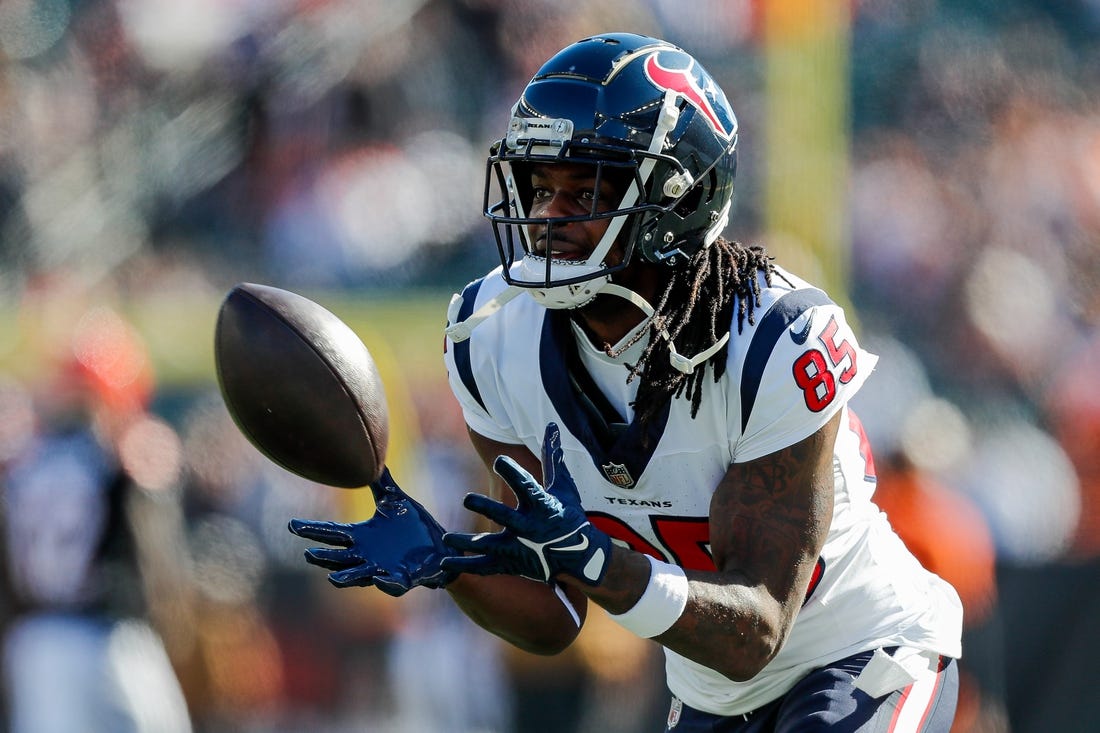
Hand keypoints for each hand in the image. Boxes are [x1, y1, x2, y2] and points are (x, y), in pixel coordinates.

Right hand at [288, 467, 455, 595]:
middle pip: (340, 557)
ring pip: (360, 576)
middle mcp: (367, 555)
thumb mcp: (396, 500)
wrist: (442, 547)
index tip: (291, 525)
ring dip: (347, 578)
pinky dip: (386, 584)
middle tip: (308, 553)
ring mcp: (384, 569)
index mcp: (362, 536)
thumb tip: (370, 456)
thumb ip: (382, 482)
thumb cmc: (415, 527)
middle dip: (325, 558)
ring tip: (332, 579)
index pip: (333, 533)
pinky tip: (379, 579)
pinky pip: (393, 584)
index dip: (313, 530)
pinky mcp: (403, 579)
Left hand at [441, 423, 611, 585]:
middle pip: (504, 516)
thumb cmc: (568, 515)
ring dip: (468, 542)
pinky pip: (485, 566)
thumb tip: (551, 426)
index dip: (513, 473)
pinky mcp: (512, 564)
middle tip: (467, 499)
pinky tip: (444, 562)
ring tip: (447, 537)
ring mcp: (519, 548)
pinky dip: (465, 565)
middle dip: (486, 508)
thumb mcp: (563, 487)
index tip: (499, 460)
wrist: (580, 555)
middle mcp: (529, 527)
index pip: (526, 486)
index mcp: (541, 505)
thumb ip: (552, 458)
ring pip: (490, 545)